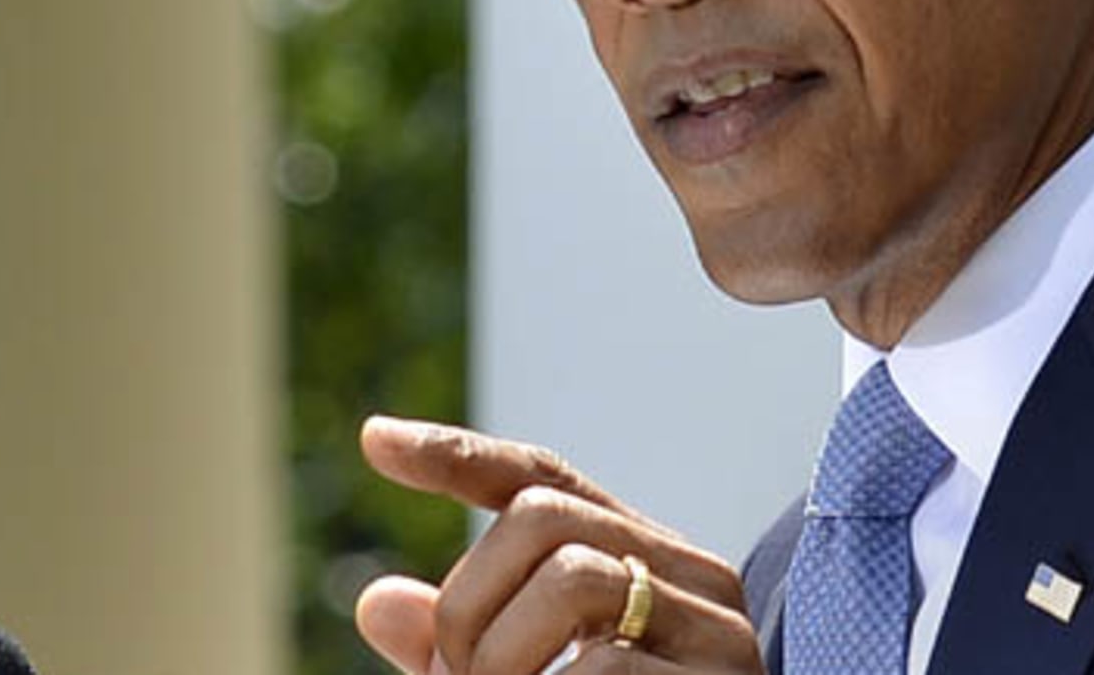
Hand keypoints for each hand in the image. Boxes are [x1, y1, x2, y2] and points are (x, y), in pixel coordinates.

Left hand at [355, 416, 767, 674]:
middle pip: (543, 519)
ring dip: (499, 660)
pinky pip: (604, 672)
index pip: (546, 480)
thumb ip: (465, 653)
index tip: (374, 441)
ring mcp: (719, 637)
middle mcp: (695, 582)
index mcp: (645, 568)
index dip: (457, 457)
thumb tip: (374, 602)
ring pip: (574, 580)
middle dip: (468, 604)